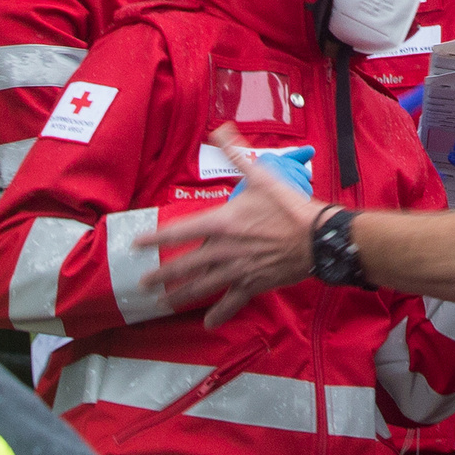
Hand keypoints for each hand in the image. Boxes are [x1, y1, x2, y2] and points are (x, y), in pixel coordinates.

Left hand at [137, 123, 324, 328]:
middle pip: (184, 266)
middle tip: (143, 283)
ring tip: (163, 303)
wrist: (317, 238)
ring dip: (180, 296)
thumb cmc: (288, 206)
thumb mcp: (261, 176)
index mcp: (221, 223)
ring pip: (202, 287)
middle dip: (161, 275)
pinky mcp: (253, 285)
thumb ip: (236, 155)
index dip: (155, 238)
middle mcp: (223, 250)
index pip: (178, 232)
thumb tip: (219, 130)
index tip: (136, 244)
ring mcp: (237, 270)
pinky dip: (219, 314)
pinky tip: (208, 323)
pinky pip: (231, 302)